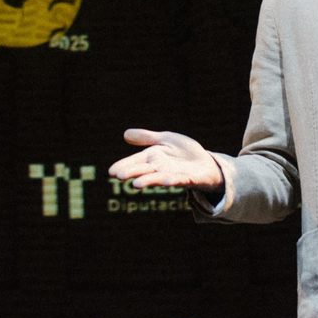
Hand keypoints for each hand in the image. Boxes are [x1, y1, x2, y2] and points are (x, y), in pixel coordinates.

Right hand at [109, 129, 223, 191]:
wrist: (206, 163)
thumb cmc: (183, 152)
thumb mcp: (165, 139)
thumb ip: (147, 138)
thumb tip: (125, 134)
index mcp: (154, 157)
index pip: (136, 161)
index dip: (124, 165)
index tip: (111, 171)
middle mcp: (161, 168)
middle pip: (144, 170)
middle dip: (132, 173)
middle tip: (119, 176)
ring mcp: (174, 175)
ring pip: (159, 178)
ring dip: (148, 181)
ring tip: (136, 184)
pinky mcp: (189, 179)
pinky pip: (181, 180)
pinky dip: (173, 181)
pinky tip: (166, 181)